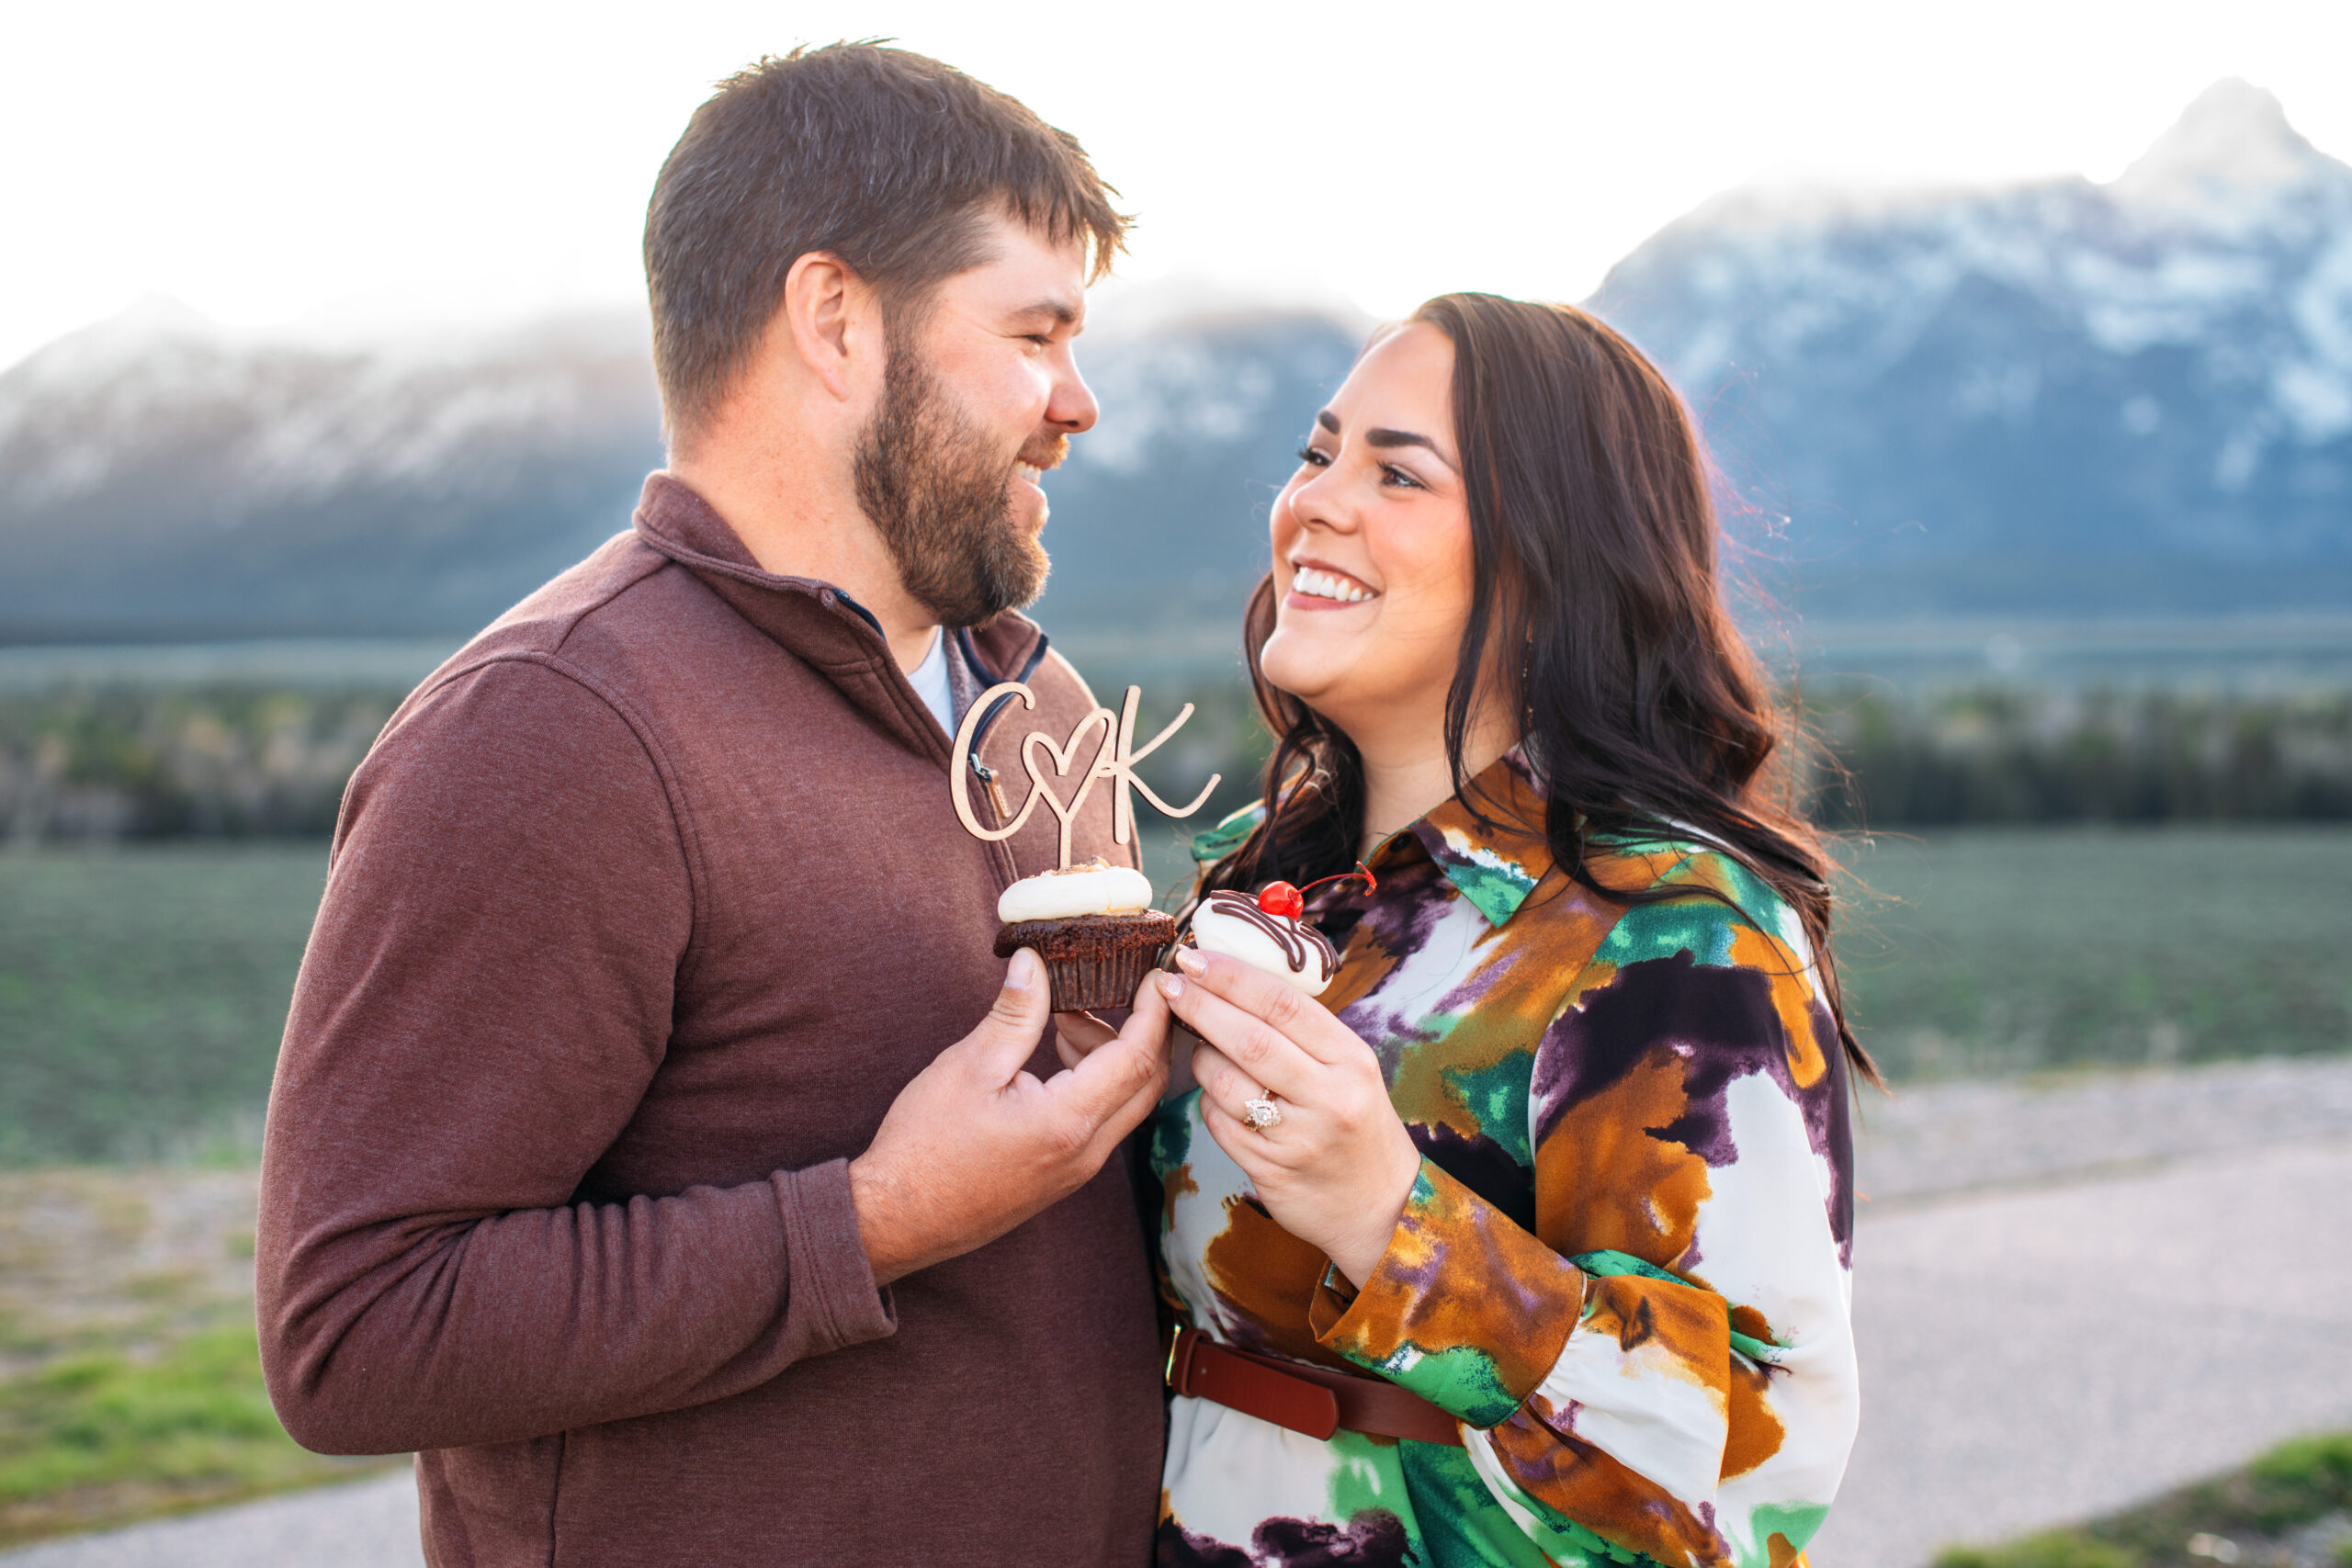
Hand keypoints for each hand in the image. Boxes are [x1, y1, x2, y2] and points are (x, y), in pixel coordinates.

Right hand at [850, 951, 1170, 1284]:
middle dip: (1141, 1030)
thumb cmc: (925, 1146)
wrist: (898, 1219)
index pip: (1138, 1057)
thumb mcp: (968, 1066)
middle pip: (1147, 1083)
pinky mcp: (1063, 1176)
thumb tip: (1034, 962)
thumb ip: (1014, 1014)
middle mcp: (1086, 1152)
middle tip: (1112, 990)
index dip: (1152, 1011)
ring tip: (1064, 1021)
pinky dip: (1097, 1082)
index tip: (1154, 974)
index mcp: (1068, 1121)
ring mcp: (1077, 1169)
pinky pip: (1104, 1122)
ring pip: (1127, 1103)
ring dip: (1113, 1055)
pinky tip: (1056, 1058)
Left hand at [1156, 948, 1420, 1287]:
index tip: (1196, 957)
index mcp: (1351, 1059)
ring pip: (1225, 1083)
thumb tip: (1237, 977)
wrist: (1380, 1206)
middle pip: (1250, 1039)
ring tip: (1198, 1044)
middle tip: (1171, 983)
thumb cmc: (1357, 1122)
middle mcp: (1329, 1097)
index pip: (1283, 1004)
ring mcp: (1299, 1137)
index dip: (1232, 976)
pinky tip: (1216, 1094)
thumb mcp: (1351, 1068)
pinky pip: (1219, 1124)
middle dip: (1201, 1005)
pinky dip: (1207, 1102)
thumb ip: (1304, 1030)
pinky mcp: (1271, 1170)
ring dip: (1199, 1057)